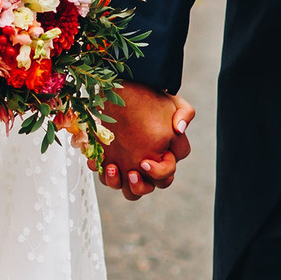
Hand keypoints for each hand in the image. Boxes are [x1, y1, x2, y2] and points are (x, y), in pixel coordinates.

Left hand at [101, 82, 195, 201]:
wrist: (124, 89)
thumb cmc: (151, 97)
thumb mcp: (172, 100)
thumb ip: (185, 113)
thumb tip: (180, 129)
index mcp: (166, 156)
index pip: (167, 173)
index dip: (160, 172)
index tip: (145, 162)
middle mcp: (148, 164)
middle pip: (149, 187)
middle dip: (140, 185)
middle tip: (132, 172)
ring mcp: (129, 165)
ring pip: (129, 190)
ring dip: (119, 184)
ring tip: (112, 168)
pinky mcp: (111, 162)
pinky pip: (106, 178)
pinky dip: (101, 171)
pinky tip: (96, 160)